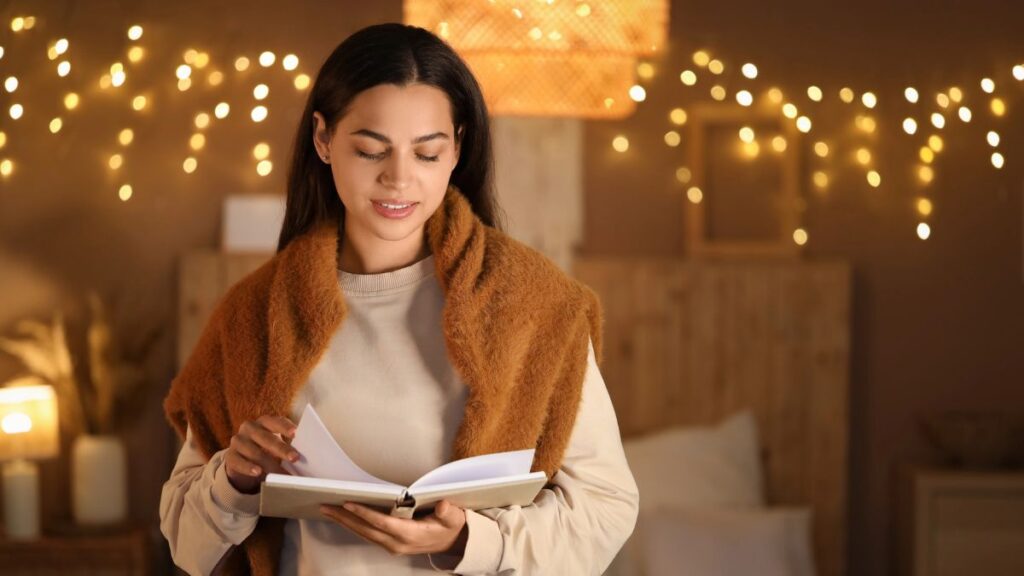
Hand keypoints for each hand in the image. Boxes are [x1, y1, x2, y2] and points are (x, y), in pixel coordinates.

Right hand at [224, 415, 299, 493]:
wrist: (242, 462)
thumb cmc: (266, 450)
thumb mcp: (276, 446)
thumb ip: (288, 446)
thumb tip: (309, 456)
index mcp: (264, 422)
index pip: (275, 421)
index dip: (285, 427)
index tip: (296, 433)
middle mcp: (250, 428)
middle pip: (266, 438)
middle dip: (282, 449)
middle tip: (295, 458)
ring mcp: (238, 441)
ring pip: (254, 452)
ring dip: (269, 464)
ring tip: (280, 473)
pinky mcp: (230, 456)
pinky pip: (238, 461)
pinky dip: (248, 467)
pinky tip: (257, 472)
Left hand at [320, 500, 467, 556]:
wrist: (452, 543)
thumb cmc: (450, 526)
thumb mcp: (455, 517)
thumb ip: (449, 512)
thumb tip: (443, 505)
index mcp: (411, 535)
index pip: (383, 523)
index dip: (365, 513)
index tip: (349, 503)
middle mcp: (398, 543)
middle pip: (366, 530)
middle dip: (345, 518)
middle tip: (325, 506)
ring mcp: (392, 545)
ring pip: (363, 534)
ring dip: (345, 522)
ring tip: (328, 510)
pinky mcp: (389, 544)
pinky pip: (367, 534)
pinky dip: (353, 525)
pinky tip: (343, 517)